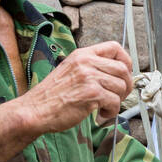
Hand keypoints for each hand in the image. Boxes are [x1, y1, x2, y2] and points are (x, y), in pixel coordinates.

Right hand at [19, 42, 133, 132]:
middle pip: (123, 69)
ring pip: (121, 87)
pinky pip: (115, 102)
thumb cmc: (52, 95)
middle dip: (126, 86)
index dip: (125, 61)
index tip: (124, 74)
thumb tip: (115, 74)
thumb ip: (90, 68)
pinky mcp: (91, 94)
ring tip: (104, 107)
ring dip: (117, 101)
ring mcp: (89, 77)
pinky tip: (100, 114)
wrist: (35, 110)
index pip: (114, 47)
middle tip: (118, 96)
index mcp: (82, 55)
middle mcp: (86, 62)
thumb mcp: (70, 70)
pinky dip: (111, 111)